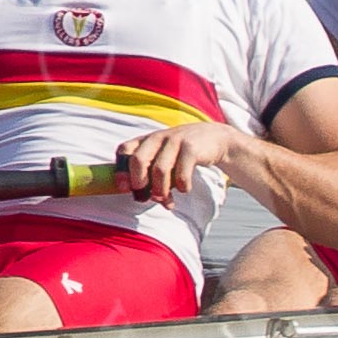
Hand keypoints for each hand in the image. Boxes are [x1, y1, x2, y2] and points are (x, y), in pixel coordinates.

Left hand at [117, 124, 247, 207]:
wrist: (216, 139)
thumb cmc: (185, 154)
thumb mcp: (166, 157)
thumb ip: (152, 174)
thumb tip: (142, 198)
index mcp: (147, 140)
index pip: (124, 150)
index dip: (120, 170)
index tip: (124, 187)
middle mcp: (158, 137)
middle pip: (138, 159)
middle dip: (138, 182)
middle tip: (143, 196)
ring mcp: (175, 140)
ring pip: (159, 170)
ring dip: (160, 190)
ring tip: (165, 200)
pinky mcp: (192, 148)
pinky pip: (181, 173)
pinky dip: (182, 186)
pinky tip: (184, 189)